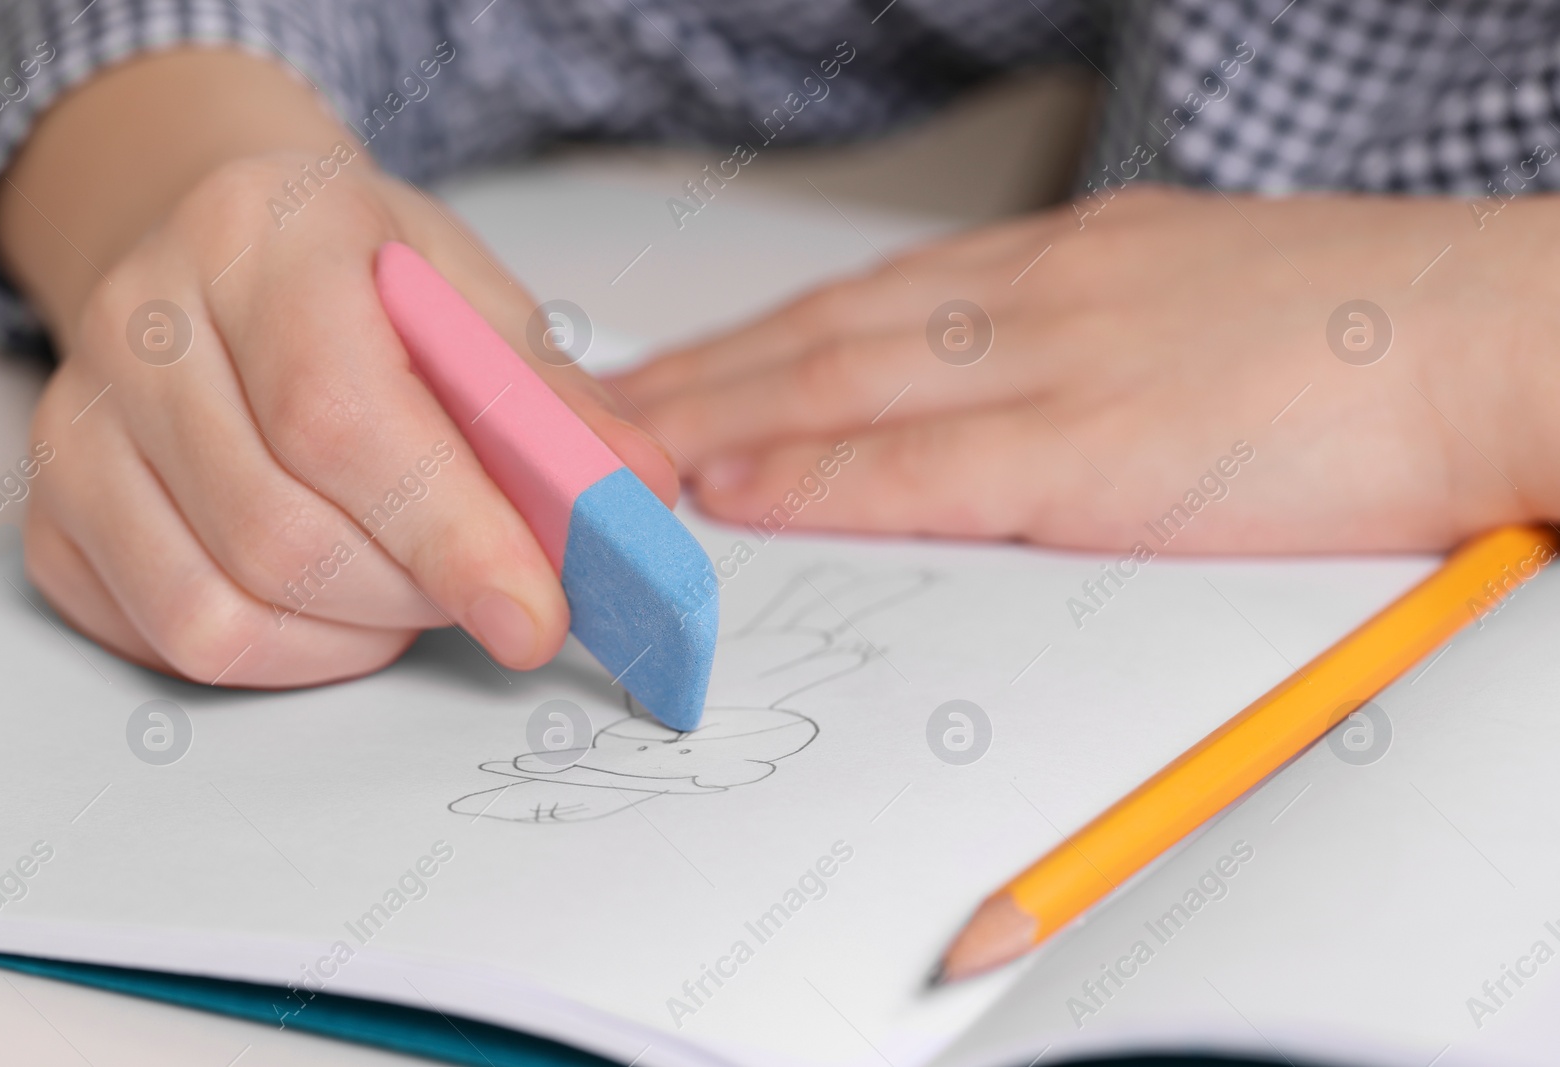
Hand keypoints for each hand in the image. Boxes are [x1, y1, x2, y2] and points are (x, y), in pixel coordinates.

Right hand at [0, 52, 673, 685]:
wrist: (225, 251)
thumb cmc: (357, 275)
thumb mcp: (473, 297)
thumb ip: (554, 399)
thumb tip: (638, 494)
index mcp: (264, 239)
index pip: (340, 415)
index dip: (449, 532)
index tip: (537, 613)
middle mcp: (142, 324)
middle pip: (281, 533)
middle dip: (420, 593)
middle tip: (495, 582)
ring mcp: (80, 425)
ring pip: (221, 611)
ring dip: (357, 632)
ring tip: (414, 577)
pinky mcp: (55, 515)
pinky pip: (173, 642)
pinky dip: (287, 652)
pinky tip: (335, 595)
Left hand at [616, 186, 1559, 552]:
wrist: (1504, 335)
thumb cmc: (1366, 333)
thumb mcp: (1199, 302)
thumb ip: (1090, 342)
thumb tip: (1009, 385)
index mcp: (1068, 267)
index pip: (869, 305)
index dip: (756, 344)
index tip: (677, 375)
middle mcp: (1040, 297)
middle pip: (822, 333)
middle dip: (697, 376)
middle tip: (593, 410)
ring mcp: (1061, 365)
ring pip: (838, 381)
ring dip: (713, 416)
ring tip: (614, 449)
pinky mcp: (1098, 449)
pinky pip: (916, 463)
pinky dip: (809, 471)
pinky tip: (731, 486)